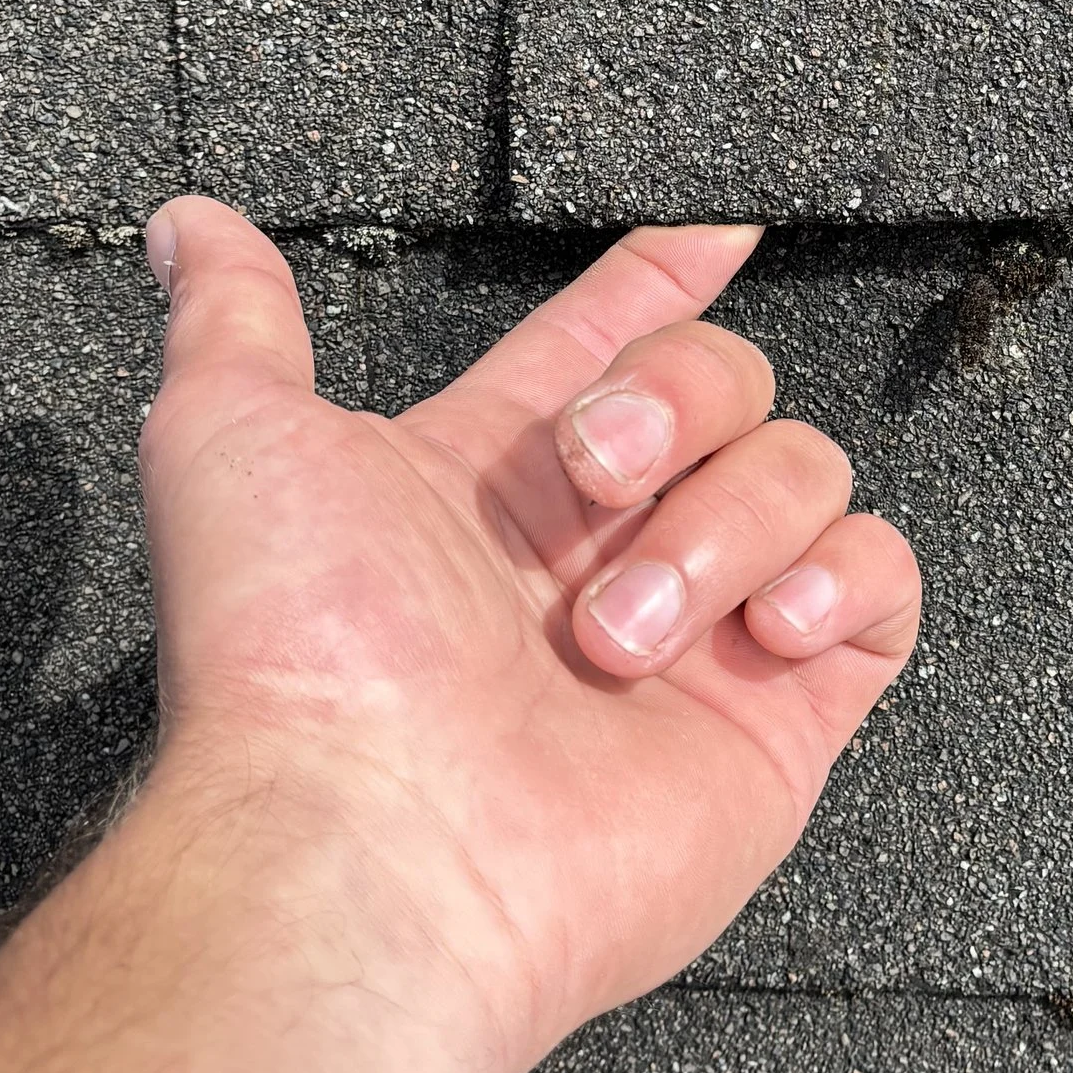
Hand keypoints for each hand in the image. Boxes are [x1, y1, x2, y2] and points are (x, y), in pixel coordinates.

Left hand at [132, 199, 918, 1072]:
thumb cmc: (300, 660)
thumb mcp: (232, 438)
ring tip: (622, 629)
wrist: (375, 842)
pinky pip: (882, 583)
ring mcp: (701, 635)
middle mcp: (602, 552)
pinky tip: (765, 620)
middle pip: (726, 381)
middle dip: (675, 396)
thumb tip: (191, 231)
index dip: (659, 284)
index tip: (708, 239)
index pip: (609, 341)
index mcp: (496, 484)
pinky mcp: (778, 717)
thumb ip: (235, 317)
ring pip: (804, 470)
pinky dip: (841, 577)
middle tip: (599, 472)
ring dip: (723, 523)